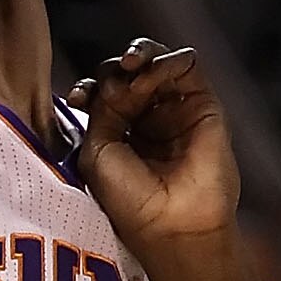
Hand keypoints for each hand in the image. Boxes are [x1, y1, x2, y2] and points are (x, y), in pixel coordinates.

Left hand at [72, 39, 241, 279]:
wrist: (172, 224)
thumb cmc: (130, 199)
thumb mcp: (97, 152)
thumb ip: (100, 110)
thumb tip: (109, 83)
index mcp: (118, 133)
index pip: (101, 94)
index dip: (89, 88)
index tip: (78, 97)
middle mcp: (146, 118)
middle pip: (128, 73)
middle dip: (114, 71)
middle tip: (110, 85)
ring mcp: (175, 109)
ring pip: (157, 62)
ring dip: (139, 56)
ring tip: (130, 68)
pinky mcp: (203, 103)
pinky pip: (186, 65)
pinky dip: (167, 60)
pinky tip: (151, 73)